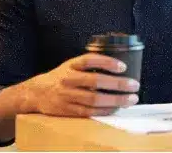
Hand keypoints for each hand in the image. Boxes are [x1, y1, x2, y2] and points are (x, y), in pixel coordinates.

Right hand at [23, 53, 139, 116]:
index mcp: (71, 65)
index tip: (123, 66)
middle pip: (95, 81)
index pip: (89, 60)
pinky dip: (105, 110)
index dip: (107, 62)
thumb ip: (90, 64)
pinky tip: (116, 108)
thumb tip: (119, 64)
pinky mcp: (68, 110)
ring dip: (115, 100)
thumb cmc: (62, 77)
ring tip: (130, 99)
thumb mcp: (72, 65)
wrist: (37, 93)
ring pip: (94, 99)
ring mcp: (67, 96)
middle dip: (117, 84)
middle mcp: (68, 79)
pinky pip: (89, 111)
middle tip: (134, 85)